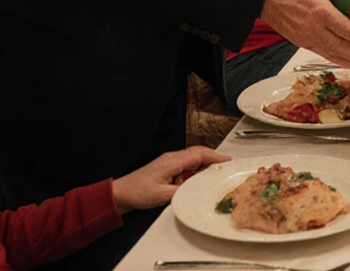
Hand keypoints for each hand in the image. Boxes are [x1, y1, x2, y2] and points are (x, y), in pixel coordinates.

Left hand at [111, 147, 229, 212]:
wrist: (121, 193)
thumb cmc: (137, 191)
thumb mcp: (163, 195)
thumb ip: (183, 192)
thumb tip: (198, 190)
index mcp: (173, 161)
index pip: (200, 155)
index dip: (216, 157)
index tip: (228, 161)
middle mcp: (173, 159)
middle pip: (199, 154)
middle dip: (214, 159)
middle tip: (226, 167)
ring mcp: (170, 163)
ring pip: (194, 160)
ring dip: (204, 166)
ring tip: (214, 176)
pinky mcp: (168, 169)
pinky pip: (187, 167)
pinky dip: (196, 172)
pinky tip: (198, 181)